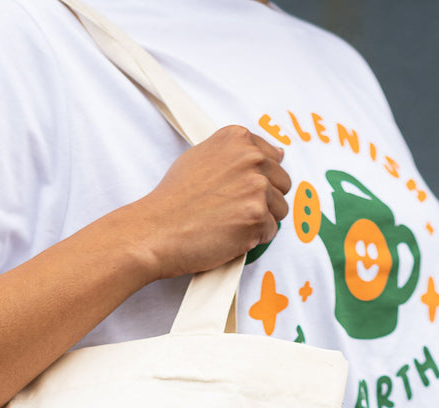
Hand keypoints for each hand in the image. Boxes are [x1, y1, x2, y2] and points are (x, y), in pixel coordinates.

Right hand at [134, 125, 291, 278]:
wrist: (157, 230)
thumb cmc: (174, 199)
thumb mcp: (200, 157)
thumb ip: (235, 154)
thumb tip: (274, 153)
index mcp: (237, 138)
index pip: (273, 157)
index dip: (259, 179)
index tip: (239, 190)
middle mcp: (251, 157)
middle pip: (282, 182)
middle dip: (264, 200)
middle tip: (233, 210)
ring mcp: (256, 187)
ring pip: (280, 209)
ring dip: (260, 220)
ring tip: (230, 223)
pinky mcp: (257, 216)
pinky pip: (270, 231)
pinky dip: (254, 239)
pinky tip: (229, 235)